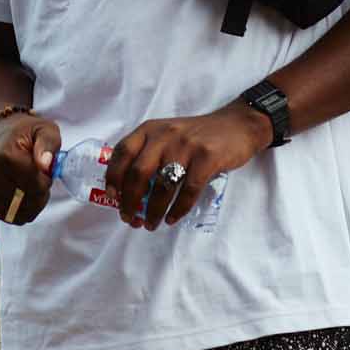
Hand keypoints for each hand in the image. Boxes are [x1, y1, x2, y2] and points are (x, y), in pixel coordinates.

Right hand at [0, 111, 60, 225]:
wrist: (0, 134)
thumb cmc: (26, 133)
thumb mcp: (44, 129)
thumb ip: (48, 144)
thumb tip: (45, 165)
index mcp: (5, 156)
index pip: (35, 185)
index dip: (46, 180)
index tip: (44, 169)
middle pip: (28, 201)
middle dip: (40, 193)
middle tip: (38, 177)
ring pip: (20, 214)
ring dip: (31, 203)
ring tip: (30, 184)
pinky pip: (10, 217)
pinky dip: (20, 209)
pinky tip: (20, 193)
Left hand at [104, 103, 271, 229]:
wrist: (237, 126)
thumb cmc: (197, 136)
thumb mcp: (167, 135)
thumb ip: (149, 154)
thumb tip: (128, 192)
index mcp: (150, 129)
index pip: (122, 152)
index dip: (114, 176)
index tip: (113, 197)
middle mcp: (165, 135)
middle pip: (139, 173)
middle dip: (130, 201)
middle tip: (130, 218)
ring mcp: (186, 146)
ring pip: (162, 186)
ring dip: (153, 210)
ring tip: (151, 224)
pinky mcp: (207, 157)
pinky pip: (188, 190)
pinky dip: (178, 209)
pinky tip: (172, 218)